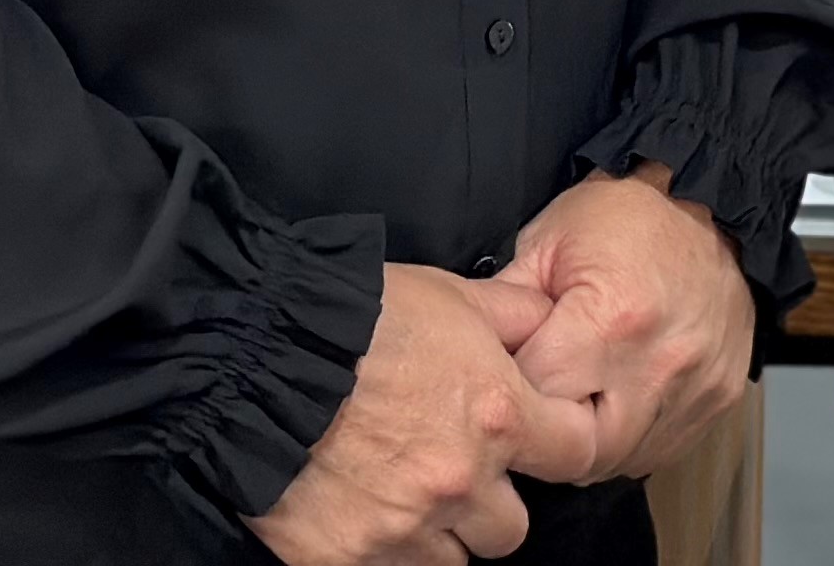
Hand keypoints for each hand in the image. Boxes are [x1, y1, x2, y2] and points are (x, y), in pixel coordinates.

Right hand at [250, 264, 601, 565]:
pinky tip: (364, 511)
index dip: (561, 443)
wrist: (257, 354)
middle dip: (489, 503)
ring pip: (452, 561)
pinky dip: (385, 550)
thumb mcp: (451, 294)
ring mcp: (404, 529)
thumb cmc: (357, 316)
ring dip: (438, 532)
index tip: (540, 439)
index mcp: (498, 415)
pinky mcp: (349, 559)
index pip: (576, 453)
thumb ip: (515, 317)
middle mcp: (460, 483)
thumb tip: (549, 321)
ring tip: (402, 490)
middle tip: (456, 470)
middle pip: (511, 529)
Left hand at [500, 163, 756, 479]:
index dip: (509, 389)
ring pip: (617, 461)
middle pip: (577, 451)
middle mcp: (657, 363)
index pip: (533, 398)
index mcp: (610, 321)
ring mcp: (692, 388)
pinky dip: (627, 442)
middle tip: (535, 401)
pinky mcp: (713, 401)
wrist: (713, 208)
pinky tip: (612, 406)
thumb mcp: (549, 240)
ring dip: (586, 444)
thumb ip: (505, 305)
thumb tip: (465, 352)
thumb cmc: (631, 217)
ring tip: (573, 401)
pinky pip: (657, 452)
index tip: (505, 373)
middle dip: (545, 434)